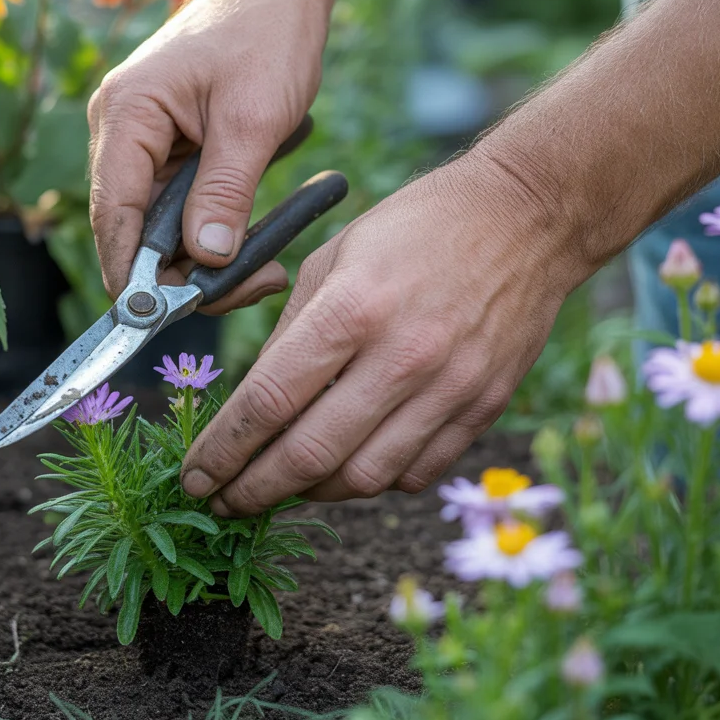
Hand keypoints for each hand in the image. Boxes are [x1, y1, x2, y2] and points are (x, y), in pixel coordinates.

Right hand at [87, 0, 329, 312]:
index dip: (131, 272)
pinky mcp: (173, 148)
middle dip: (181, 271)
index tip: (160, 318)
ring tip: (265, 270)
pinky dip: (212, 233)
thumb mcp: (254, 118)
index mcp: (126, 114)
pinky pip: (180, 209)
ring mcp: (146, 141)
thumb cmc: (267, 34)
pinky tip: (253, 246)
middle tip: (252, 286)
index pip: (111, 212)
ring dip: (203, 257)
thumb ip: (225, 191)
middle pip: (132, 229)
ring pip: (159, 227)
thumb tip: (202, 260)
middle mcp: (122, 130)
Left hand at [179, 151, 585, 511]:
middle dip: (252, 490)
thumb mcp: (334, 255)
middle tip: (221, 502)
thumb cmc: (418, 225)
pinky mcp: (484, 407)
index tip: (194, 476)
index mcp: (353, 309)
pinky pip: (417, 473)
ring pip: (364, 479)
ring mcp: (450, 389)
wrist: (525, 217)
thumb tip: (259, 399)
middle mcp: (402, 358)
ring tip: (281, 485)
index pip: (269, 402)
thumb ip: (292, 331)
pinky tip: (348, 468)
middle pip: (310, 456)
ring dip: (310, 494)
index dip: (223, 450)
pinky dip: (372, 482)